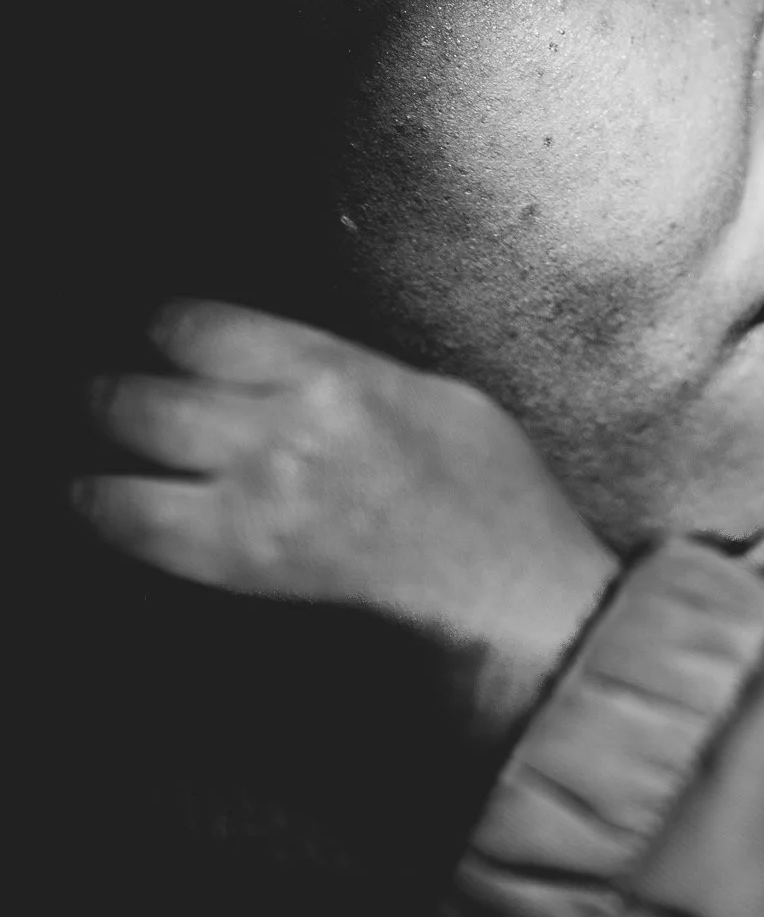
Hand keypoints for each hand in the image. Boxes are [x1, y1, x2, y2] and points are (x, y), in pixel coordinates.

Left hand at [74, 300, 619, 746]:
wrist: (507, 589)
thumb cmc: (494, 500)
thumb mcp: (440, 395)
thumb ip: (356, 372)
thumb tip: (300, 363)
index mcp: (338, 374)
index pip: (206, 328)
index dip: (171, 327)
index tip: (167, 333)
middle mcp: (284, 428)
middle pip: (152, 387)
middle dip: (122, 388)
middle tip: (112, 390)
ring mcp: (256, 499)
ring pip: (133, 447)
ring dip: (110, 437)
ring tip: (105, 433)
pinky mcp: (242, 561)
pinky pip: (142, 527)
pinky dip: (112, 509)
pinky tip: (102, 501)